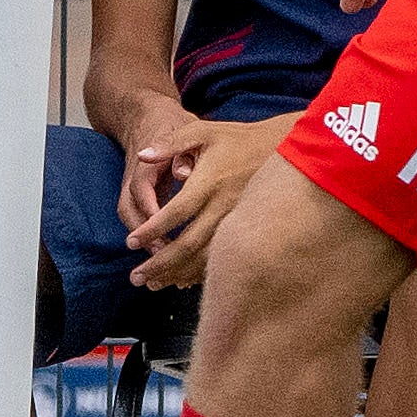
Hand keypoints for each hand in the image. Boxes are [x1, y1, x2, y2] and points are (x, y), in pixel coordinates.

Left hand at [125, 114, 288, 282]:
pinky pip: (221, 257)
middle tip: (136, 276)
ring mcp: (237, 221)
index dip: (152, 230)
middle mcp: (224, 206)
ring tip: (153, 284)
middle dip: (161, 263)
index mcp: (210, 182)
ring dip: (178, 273)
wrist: (285, 152)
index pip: (176, 212)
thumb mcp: (202, 132)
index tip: (131, 242)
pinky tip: (181, 280)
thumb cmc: (238, 139)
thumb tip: (142, 154)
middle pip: (189, 243)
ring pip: (205, 256)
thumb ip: (171, 143)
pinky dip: (199, 272)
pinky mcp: (246, 230)